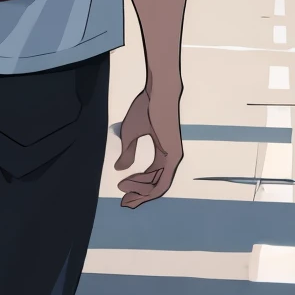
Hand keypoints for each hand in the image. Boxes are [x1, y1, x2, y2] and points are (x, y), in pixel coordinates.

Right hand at [113, 85, 182, 207]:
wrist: (158, 92)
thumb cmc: (146, 107)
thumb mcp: (130, 133)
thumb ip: (127, 152)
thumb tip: (120, 168)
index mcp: (164, 151)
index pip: (153, 175)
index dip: (137, 185)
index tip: (121, 188)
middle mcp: (171, 156)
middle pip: (156, 184)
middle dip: (139, 194)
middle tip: (124, 202)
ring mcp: (174, 157)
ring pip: (159, 185)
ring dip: (141, 193)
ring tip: (125, 196)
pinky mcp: (173, 155)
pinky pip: (163, 180)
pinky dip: (149, 189)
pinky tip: (134, 189)